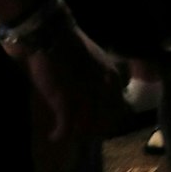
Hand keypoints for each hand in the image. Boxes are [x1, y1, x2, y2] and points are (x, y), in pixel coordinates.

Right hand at [26, 25, 127, 142]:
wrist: (52, 35)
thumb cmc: (71, 46)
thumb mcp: (96, 61)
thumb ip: (102, 77)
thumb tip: (102, 96)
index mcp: (112, 77)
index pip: (119, 108)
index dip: (109, 121)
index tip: (99, 127)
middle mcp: (102, 88)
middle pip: (104, 121)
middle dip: (93, 130)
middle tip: (81, 134)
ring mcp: (84, 95)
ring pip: (85, 126)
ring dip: (75, 134)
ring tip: (66, 133)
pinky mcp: (64, 100)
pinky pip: (66, 126)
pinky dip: (59, 134)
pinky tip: (54, 136)